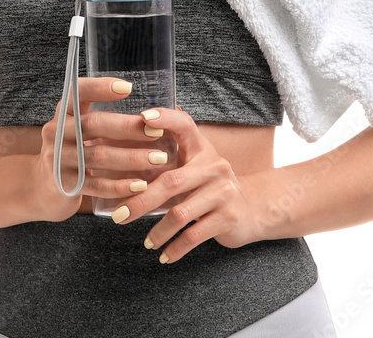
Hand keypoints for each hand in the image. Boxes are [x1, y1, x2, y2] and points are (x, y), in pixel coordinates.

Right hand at [36, 77, 166, 220]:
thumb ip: (101, 117)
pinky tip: (141, 185)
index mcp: (64, 112)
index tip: (129, 87)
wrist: (42, 187)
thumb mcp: (77, 128)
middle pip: (93, 124)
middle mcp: (56, 131)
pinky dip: (120, 185)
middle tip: (158, 131)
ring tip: (159, 159)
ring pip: (98, 156)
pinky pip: (96, 185)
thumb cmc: (72, 150)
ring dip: (132, 157)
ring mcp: (58, 159)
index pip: (78, 91)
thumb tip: (150, 110)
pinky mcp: (64, 185)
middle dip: (129, 127)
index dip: (100, 88)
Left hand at [110, 107, 260, 262]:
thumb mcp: (195, 168)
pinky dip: (176, 248)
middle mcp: (215, 166)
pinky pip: (194, 235)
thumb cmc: (210, 188)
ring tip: (147, 242)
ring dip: (159, 231)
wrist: (251, 209)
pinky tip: (165, 255)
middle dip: (141, 201)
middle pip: (171, 181)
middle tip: (120, 216)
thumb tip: (125, 163)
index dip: (165, 117)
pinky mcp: (229, 217)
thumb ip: (170, 162)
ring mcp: (223, 192)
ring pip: (181, 213)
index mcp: (202, 149)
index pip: (184, 124)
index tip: (144, 118)